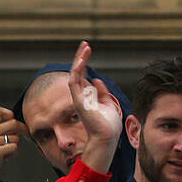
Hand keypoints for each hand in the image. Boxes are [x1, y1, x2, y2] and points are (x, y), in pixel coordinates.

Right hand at [0, 106, 25, 177]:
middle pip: (13, 123)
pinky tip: (4, 158)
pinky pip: (14, 148)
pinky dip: (13, 154)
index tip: (16, 124)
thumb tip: (19, 126)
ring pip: (16, 138)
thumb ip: (1, 132)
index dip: (11, 114)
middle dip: (23, 130)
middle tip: (27, 136)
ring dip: (15, 147)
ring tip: (6, 153)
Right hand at [67, 41, 121, 172]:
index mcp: (88, 97)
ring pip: (75, 75)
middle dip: (81, 57)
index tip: (87, 49)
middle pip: (78, 72)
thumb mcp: (107, 105)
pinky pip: (74, 83)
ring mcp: (79, 98)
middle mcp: (81, 96)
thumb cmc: (108, 125)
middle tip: (85, 44)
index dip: (85, 62)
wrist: (107, 137)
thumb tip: (97, 81)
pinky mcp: (78, 101)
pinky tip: (81, 61)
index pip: (83, 76)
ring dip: (79, 60)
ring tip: (85, 48)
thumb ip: (102, 93)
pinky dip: (76, 71)